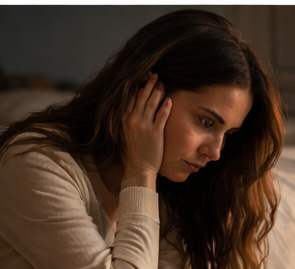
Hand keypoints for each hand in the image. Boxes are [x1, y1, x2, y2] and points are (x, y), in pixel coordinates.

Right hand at [120, 72, 171, 189]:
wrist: (138, 167)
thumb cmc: (133, 151)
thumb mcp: (126, 131)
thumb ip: (129, 118)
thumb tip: (134, 107)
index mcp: (124, 118)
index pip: (131, 96)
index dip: (137, 85)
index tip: (143, 77)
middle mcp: (133, 119)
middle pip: (142, 96)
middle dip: (149, 84)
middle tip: (155, 75)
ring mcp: (144, 126)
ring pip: (151, 103)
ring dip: (158, 91)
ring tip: (162, 83)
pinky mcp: (155, 133)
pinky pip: (161, 116)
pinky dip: (165, 107)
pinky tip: (170, 100)